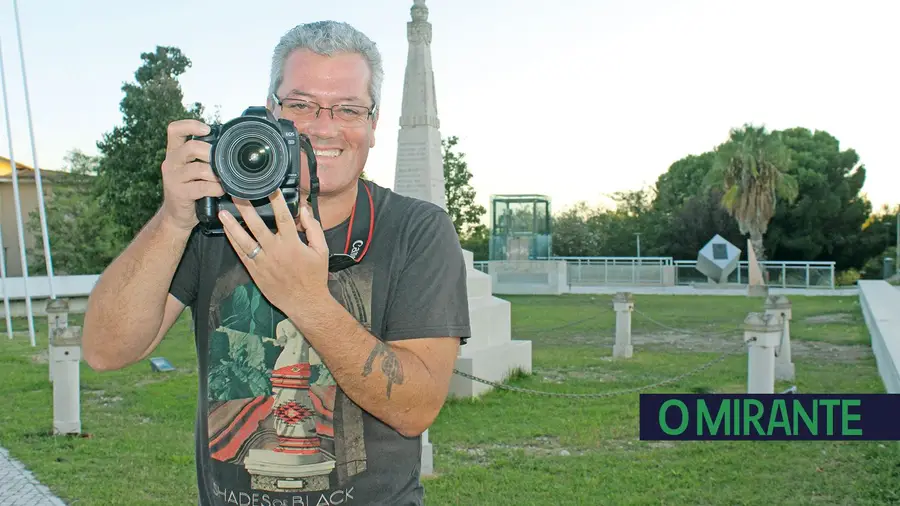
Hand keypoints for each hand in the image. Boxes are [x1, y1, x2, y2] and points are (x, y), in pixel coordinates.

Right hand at [158, 119, 224, 230]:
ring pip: (198, 168)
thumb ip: (202, 157)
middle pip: (190, 147)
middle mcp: (170, 162)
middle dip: (210, 152)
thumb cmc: (190, 189)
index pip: (174, 129)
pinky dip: (216, 188)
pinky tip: (221, 190)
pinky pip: (202, 187)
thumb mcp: (192, 169)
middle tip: (221, 160)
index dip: (191, 125)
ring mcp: (173, 178)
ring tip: (222, 178)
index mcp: (174, 152)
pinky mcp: (179, 193)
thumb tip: (227, 146)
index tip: (207, 129)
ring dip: (215, 173)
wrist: (177, 215)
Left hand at [219, 190, 331, 314]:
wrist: (306, 303)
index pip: (283, 216)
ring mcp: (263, 262)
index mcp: (292, 243)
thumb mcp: (322, 250)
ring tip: (222, 212)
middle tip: (236, 194)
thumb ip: (314, 229)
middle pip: (257, 225)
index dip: (276, 200)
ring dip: (232, 225)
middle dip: (246, 209)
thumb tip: (305, 210)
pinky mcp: (256, 272)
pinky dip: (233, 242)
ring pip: (244, 240)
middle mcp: (275, 251)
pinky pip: (242, 255)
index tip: (269, 187)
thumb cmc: (315, 276)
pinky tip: (226, 231)